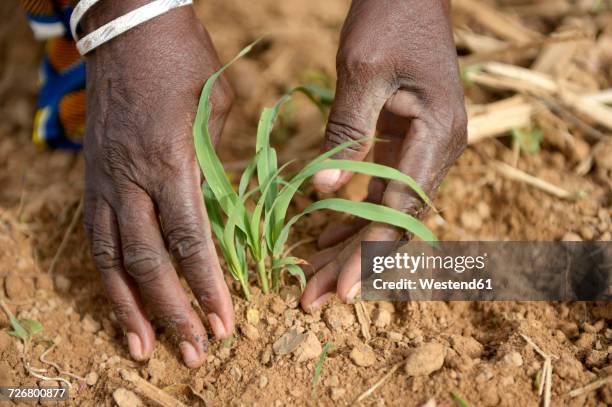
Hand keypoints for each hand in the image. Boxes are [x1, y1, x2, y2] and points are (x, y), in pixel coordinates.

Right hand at [81, 3, 233, 367]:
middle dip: (174, 312)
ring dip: (130, 308)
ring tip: (146, 349)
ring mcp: (105, 180)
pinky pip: (95, 237)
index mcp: (170, 161)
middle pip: (150, 261)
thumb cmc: (184, 61)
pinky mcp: (92, 178)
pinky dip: (107, 276)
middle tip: (195, 353)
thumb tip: (220, 207)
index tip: (225, 323)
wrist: (127, 27)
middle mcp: (131, 179)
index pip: (190, 240)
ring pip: (112, 259)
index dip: (208, 287)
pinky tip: (119, 303)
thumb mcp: (217, 108)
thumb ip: (217, 164)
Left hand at [301, 0, 466, 310]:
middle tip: (314, 297)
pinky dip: (353, 216)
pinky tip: (324, 238)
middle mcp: (437, 151)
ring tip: (313, 279)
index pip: (400, 209)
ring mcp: (424, 149)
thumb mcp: (362, 71)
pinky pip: (380, 190)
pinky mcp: (406, 143)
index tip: (342, 290)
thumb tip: (323, 192)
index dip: (370, 253)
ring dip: (350, 246)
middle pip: (393, 220)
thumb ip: (346, 132)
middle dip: (353, 262)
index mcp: (436, 135)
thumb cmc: (389, 19)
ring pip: (385, 211)